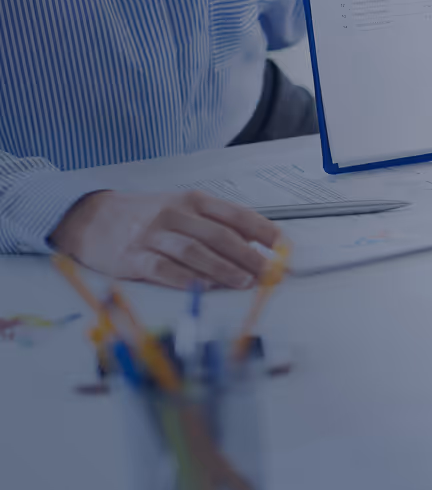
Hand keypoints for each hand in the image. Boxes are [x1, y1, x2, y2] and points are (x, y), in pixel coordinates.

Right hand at [50, 191, 282, 290]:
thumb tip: (256, 243)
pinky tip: (204, 289)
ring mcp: (152, 236)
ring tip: (245, 282)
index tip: (283, 247)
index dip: (263, 230)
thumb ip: (215, 223)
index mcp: (192, 201)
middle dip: (249, 256)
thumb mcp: (182, 208)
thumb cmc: (146, 216)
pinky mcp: (133, 258)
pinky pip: (163, 270)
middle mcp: (174, 215)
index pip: (235, 215)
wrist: (90, 217)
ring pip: (194, 252)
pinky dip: (187, 280)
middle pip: (219, 236)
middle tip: (269, 272)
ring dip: (223, 269)